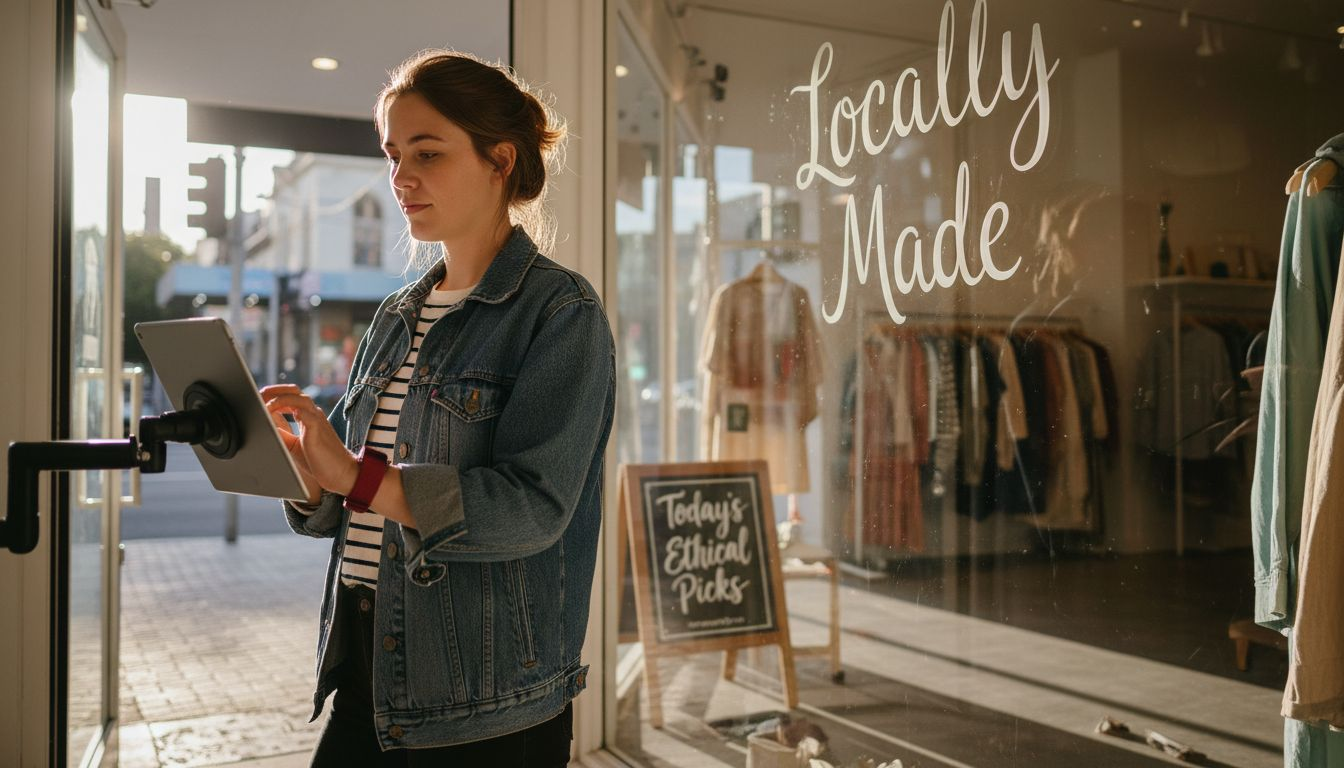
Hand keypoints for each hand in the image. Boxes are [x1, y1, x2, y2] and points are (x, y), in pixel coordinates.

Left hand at [261, 384, 357, 501]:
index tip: (258, 399)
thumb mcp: (292, 445)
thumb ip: (281, 433)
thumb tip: (261, 425)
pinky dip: (287, 408)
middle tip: (258, 396)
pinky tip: (274, 413)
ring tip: (265, 405)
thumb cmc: (318, 461)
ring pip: (299, 397)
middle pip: (293, 391)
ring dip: (279, 398)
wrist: (340, 473)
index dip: (274, 395)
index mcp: (307, 417)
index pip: (290, 397)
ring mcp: (317, 419)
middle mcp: (313, 414)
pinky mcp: (317, 427)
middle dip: (274, 390)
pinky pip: (304, 411)